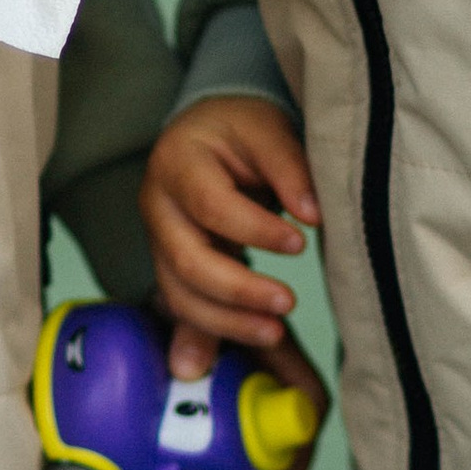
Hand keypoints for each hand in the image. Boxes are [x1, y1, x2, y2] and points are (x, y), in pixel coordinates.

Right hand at [144, 94, 318, 361]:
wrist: (206, 132)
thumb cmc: (240, 130)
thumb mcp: (268, 130)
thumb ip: (291, 169)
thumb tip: (313, 216)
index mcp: (178, 162)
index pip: (211, 206)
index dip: (255, 230)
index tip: (301, 244)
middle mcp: (157, 204)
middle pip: (187, 261)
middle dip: (238, 291)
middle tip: (288, 303)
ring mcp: (158, 239)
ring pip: (180, 293)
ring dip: (228, 322)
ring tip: (276, 332)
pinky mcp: (171, 265)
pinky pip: (186, 306)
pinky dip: (216, 330)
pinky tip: (252, 339)